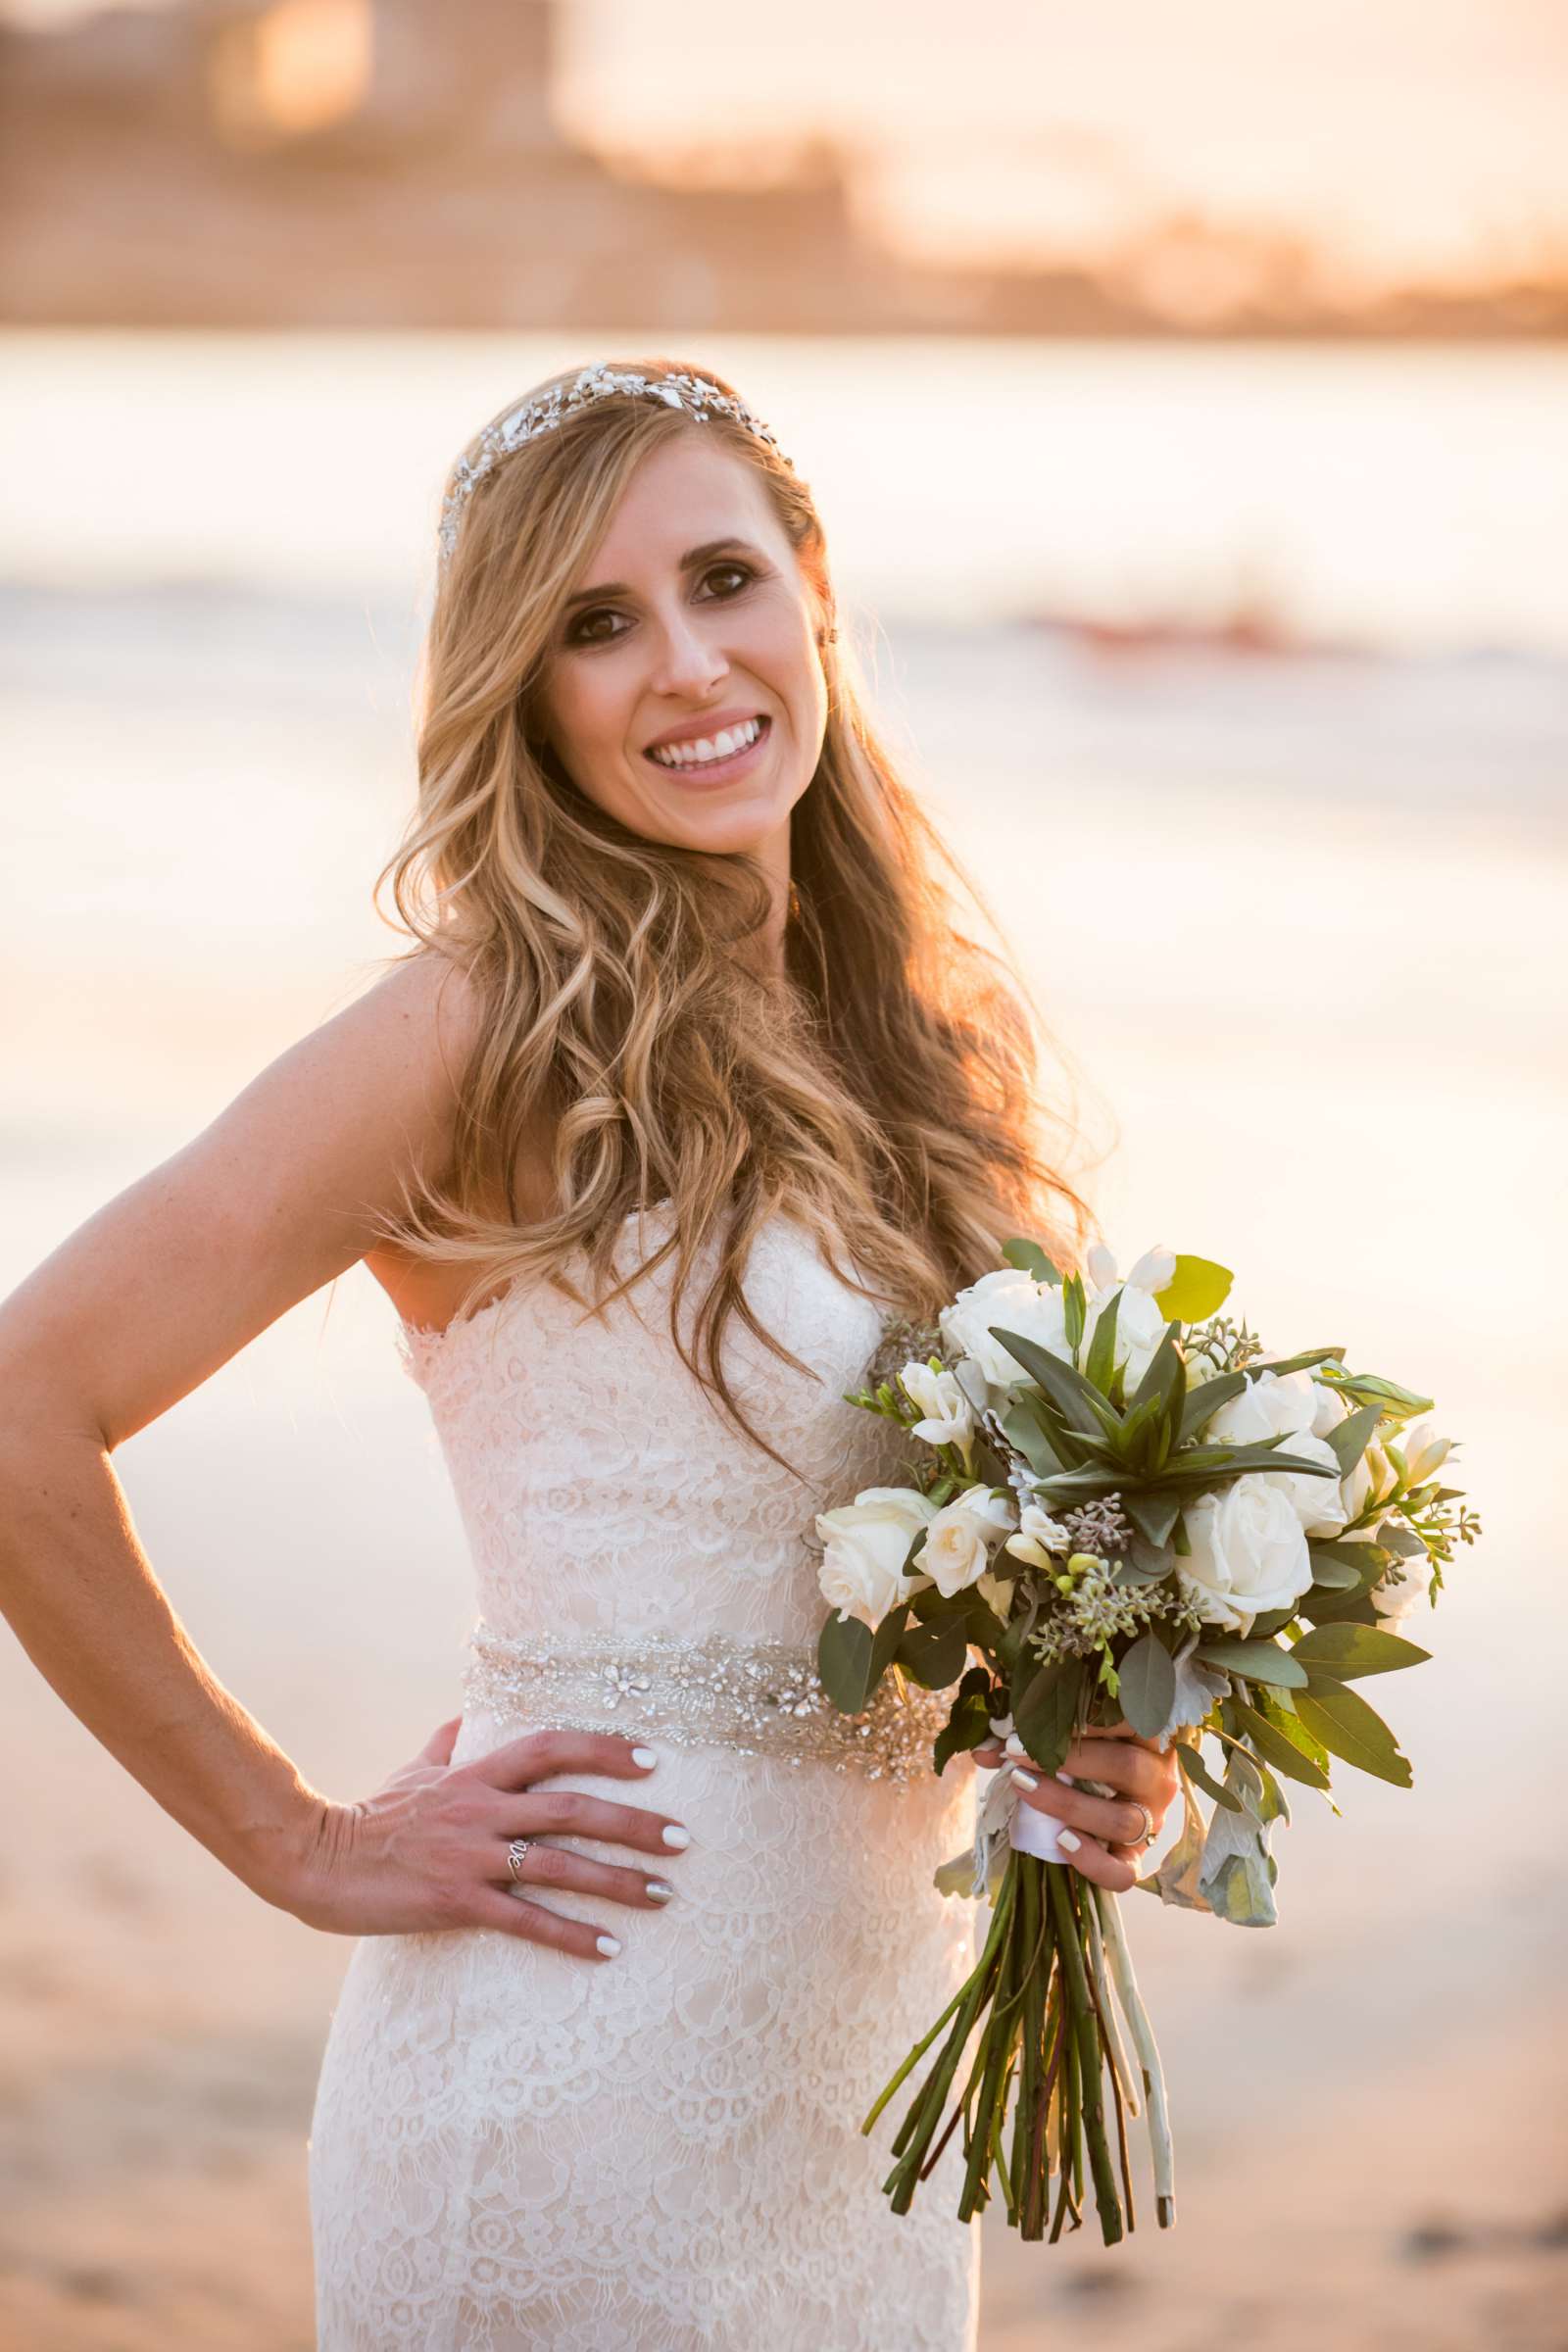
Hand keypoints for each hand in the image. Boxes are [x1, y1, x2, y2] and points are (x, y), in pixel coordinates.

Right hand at [286, 1716, 690, 1961]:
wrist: (317, 1860)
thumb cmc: (371, 1816)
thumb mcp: (412, 1772)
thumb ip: (445, 1745)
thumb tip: (463, 1718)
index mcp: (477, 1774)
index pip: (552, 1746)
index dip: (604, 1748)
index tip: (652, 1759)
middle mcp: (482, 1808)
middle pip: (572, 1805)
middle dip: (633, 1821)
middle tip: (682, 1838)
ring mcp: (471, 1855)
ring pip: (559, 1863)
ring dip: (617, 1880)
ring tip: (663, 1895)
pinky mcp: (457, 1901)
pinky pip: (525, 1919)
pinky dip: (570, 1934)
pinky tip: (608, 1949)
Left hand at [970, 1717, 1179, 1893]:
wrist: (1094, 1796)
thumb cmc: (1076, 1751)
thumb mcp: (1058, 1731)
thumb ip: (1026, 1731)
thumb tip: (984, 1750)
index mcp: (1148, 1735)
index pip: (1128, 1721)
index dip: (1081, 1720)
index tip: (1039, 1719)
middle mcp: (1158, 1777)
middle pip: (1126, 1767)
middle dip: (1068, 1760)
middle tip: (1017, 1754)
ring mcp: (1151, 1820)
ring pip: (1123, 1820)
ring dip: (1068, 1805)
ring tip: (1023, 1790)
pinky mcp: (1136, 1858)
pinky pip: (1124, 1872)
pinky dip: (1093, 1862)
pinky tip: (1062, 1842)